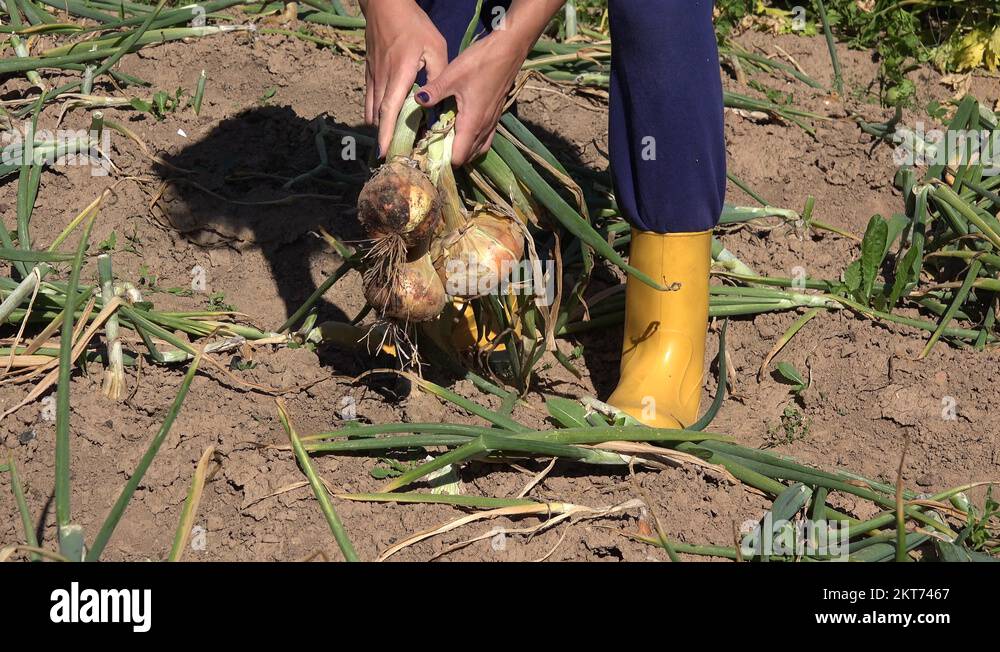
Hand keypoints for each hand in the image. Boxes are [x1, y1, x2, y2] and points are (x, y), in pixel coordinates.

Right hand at [361, 0, 446, 157]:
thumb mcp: (435, 47)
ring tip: (392, 142)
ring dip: (381, 128)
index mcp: (399, 74)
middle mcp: (382, 79)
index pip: (390, 109)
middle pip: (379, 116)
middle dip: (384, 138)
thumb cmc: (413, 25)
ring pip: (373, 110)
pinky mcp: (370, 73)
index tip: (386, 153)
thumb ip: (438, 75)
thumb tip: (440, 102)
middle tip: (394, 157)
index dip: (387, 133)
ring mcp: (373, 77)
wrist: (385, 6)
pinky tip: (386, 122)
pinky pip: (371, 100)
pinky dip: (377, 114)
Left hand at [413, 33, 525, 165]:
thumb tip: (417, 100)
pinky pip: (484, 139)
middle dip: (450, 156)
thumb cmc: (480, 62)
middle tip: (432, 144)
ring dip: (462, 149)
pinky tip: (461, 129)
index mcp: (472, 123)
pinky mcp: (495, 116)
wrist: (508, 50)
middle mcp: (484, 128)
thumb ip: (434, 91)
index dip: (443, 160)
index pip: (458, 158)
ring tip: (445, 140)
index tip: (428, 151)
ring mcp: (492, 123)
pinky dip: (472, 141)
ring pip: (477, 149)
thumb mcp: (452, 75)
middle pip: (467, 157)